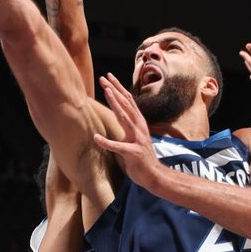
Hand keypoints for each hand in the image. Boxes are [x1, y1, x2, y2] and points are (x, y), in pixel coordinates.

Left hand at [93, 73, 163, 191]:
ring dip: (116, 104)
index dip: (118, 88)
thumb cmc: (141, 155)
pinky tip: (96, 138)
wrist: (154, 174)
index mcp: (138, 122)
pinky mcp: (133, 153)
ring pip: (125, 118)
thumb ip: (129, 123)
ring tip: (106, 93)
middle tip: (104, 78)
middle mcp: (139, 127)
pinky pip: (118, 147)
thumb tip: (119, 111)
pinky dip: (107, 142)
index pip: (128, 100)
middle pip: (126, 104)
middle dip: (115, 90)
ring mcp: (137, 139)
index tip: (108, 76)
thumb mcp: (135, 135)